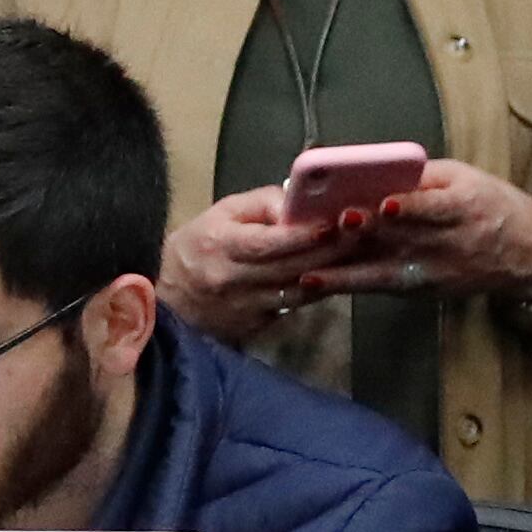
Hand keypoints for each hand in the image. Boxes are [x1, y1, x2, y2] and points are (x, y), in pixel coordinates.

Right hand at [161, 190, 364, 342]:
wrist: (168, 300)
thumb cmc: (198, 246)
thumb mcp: (221, 213)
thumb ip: (262, 204)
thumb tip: (299, 204)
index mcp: (221, 244)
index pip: (267, 242)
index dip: (303, 234)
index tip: (334, 221)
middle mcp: (233, 279)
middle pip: (291, 267)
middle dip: (331, 249)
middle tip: (364, 232)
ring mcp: (246, 307)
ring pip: (298, 292)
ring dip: (332, 272)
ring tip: (362, 253)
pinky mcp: (256, 326)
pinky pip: (294, 308)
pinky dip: (318, 292)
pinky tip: (339, 276)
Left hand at [284, 158, 531, 304]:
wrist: (528, 255)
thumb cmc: (492, 206)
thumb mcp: (466, 179)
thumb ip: (423, 176)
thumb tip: (373, 166)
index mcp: (463, 205)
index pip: (433, 206)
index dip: (409, 206)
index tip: (382, 204)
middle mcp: (445, 242)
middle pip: (398, 237)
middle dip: (361, 233)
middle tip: (325, 227)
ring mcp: (430, 270)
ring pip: (382, 269)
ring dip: (344, 269)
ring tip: (309, 268)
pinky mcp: (420, 289)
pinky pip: (378, 286)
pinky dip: (348, 284)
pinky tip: (316, 282)